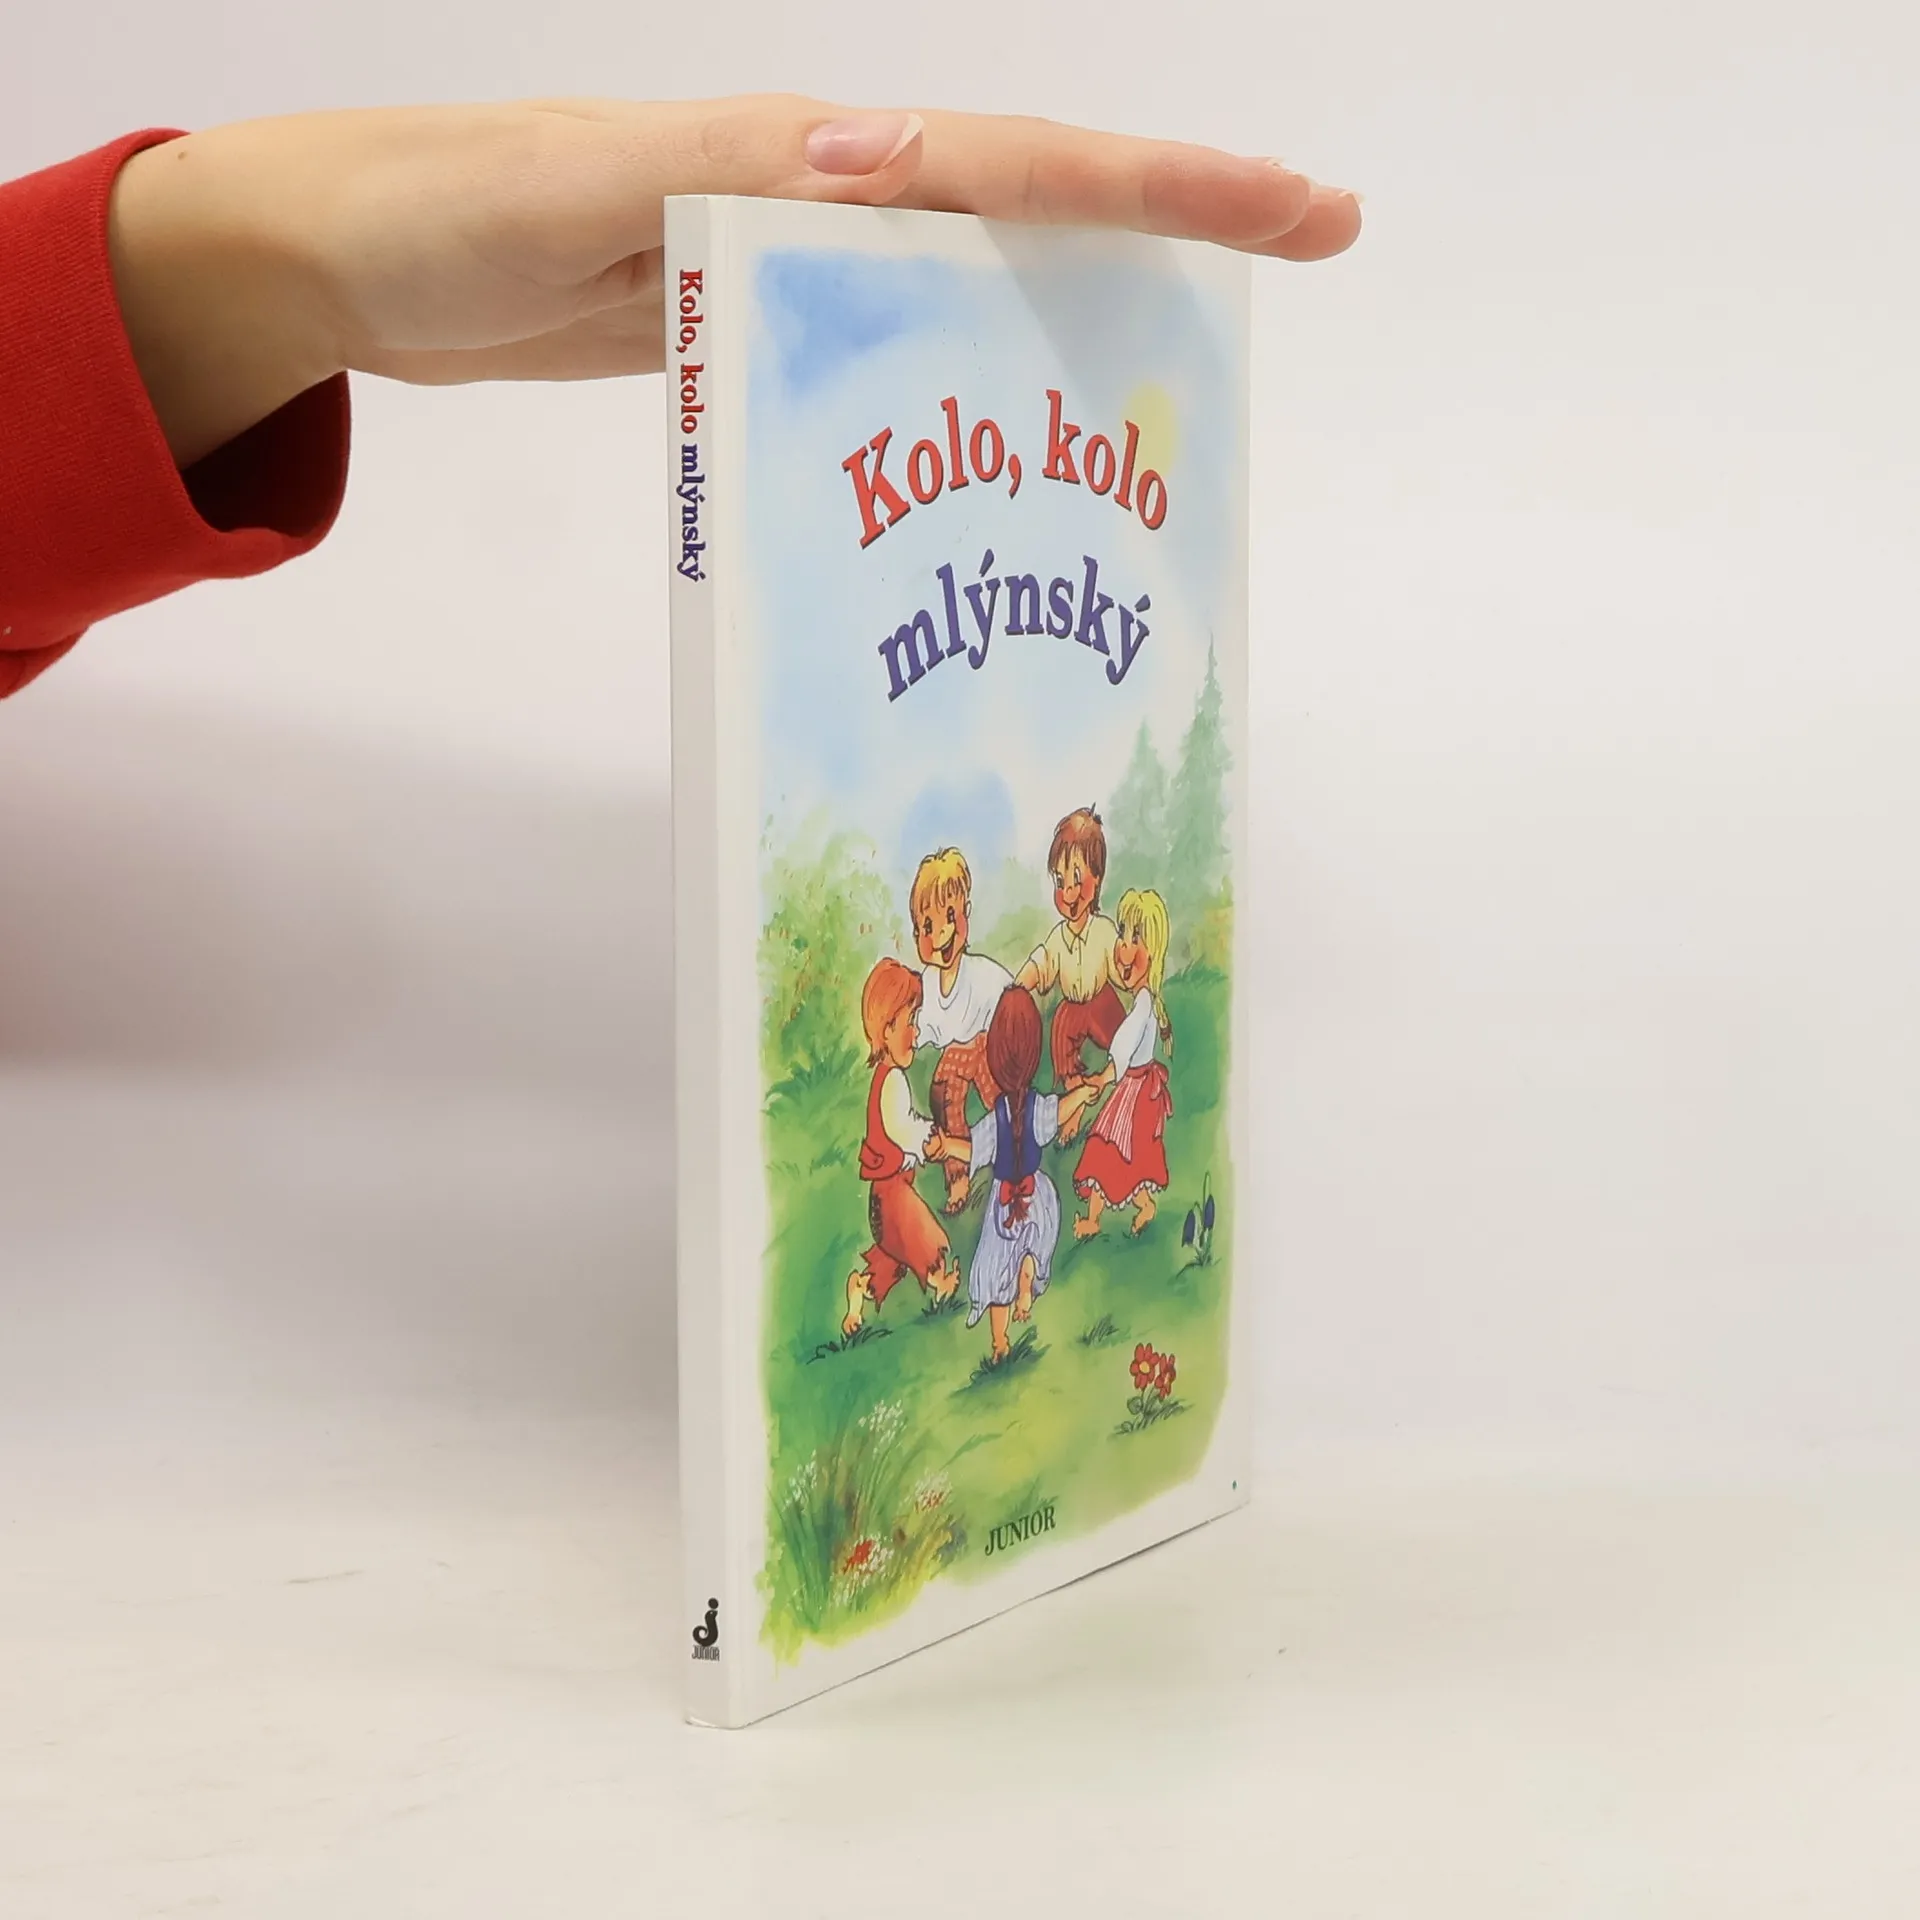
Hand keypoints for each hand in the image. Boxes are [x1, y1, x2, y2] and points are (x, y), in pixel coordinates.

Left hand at [107, 96, 1360, 465]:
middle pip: (1026, 213)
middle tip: (1304, 252)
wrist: (361, 260)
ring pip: (972, 287)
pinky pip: (894, 357)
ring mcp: (794, 272)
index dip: (1153, 185)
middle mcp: (817, 203)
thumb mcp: (573, 187)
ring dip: (1084, 322)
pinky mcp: (760, 335)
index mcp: (798, 158)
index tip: (1292, 204)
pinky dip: (966, 398)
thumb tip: (882, 155)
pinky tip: (1000, 468)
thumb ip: (716, 176)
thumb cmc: (443, 211)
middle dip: (1169, 228)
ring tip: (1182, 398)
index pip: (1008, 164)